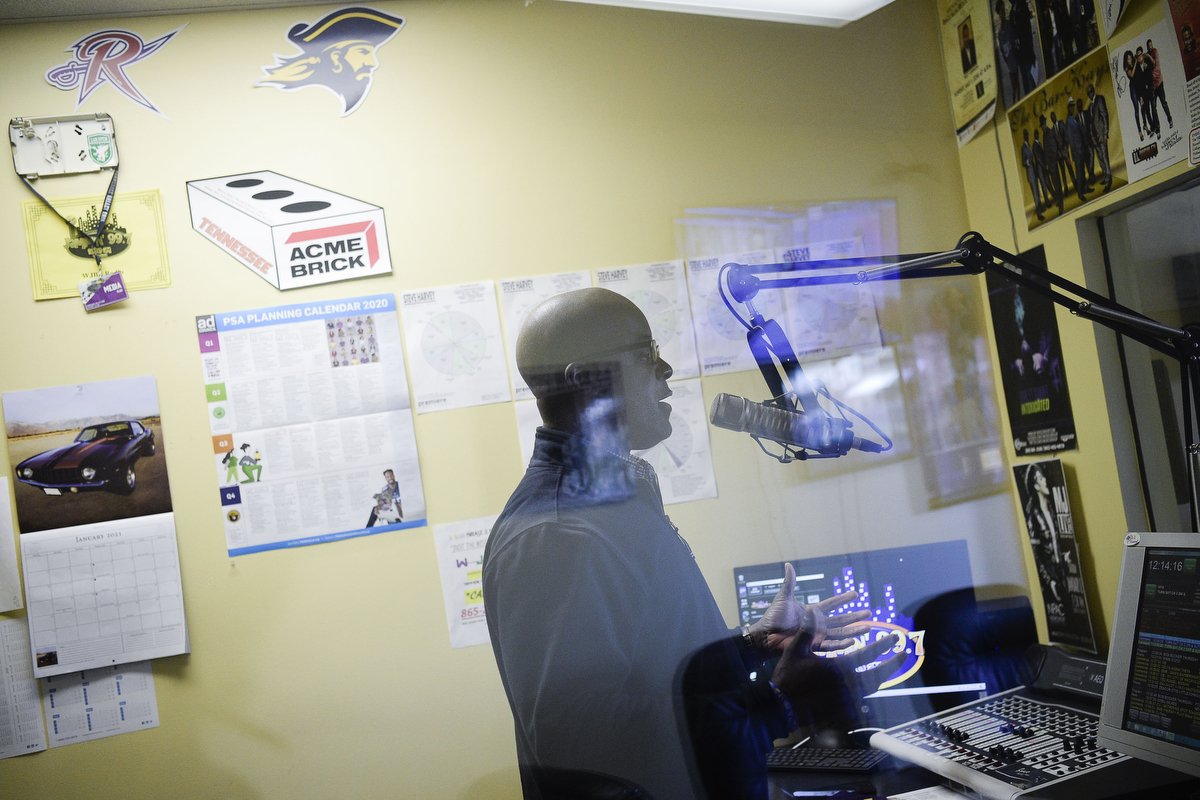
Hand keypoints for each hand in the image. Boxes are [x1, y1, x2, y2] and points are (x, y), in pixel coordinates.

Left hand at [747, 562, 871, 651]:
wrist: (766, 634)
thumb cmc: (773, 617)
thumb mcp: (784, 597)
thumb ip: (789, 582)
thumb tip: (788, 564)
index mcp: (812, 611)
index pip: (832, 604)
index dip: (843, 599)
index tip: (856, 593)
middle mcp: (818, 623)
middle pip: (841, 619)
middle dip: (855, 616)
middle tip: (869, 613)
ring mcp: (817, 635)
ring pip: (840, 633)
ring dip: (853, 631)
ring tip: (867, 628)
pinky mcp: (813, 646)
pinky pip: (830, 645)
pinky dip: (842, 645)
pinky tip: (853, 642)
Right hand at [770, 626, 902, 735]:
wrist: (783, 705)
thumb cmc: (788, 675)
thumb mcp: (796, 649)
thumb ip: (808, 630)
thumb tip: (814, 609)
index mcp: (839, 667)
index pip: (868, 655)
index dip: (883, 646)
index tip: (895, 638)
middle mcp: (848, 683)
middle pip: (878, 674)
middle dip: (892, 664)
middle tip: (903, 654)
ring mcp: (847, 696)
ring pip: (872, 686)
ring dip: (882, 675)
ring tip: (889, 667)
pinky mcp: (843, 705)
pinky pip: (862, 695)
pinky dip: (870, 686)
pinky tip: (870, 681)